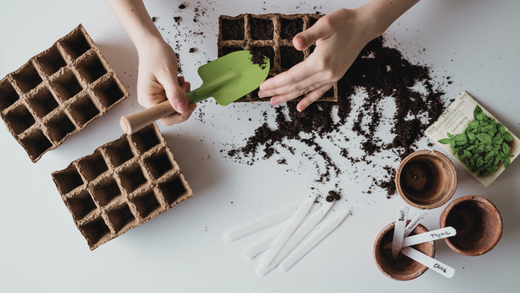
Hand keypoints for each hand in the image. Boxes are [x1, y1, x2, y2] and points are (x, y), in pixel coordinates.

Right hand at [137, 39, 195, 124]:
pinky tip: (179, 82)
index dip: (180, 115)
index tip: (190, 106)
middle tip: (188, 90)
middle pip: (171, 113)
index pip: (165, 118)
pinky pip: (174, 98)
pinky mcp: (161, 92)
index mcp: (148, 99)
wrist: (152, 45)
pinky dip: (180, 91)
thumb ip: (175, 94)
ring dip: (183, 96)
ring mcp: (156, 97)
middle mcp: (150, 101)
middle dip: (183, 103)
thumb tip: (182, 109)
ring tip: (183, 83)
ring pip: (175, 105)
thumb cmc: (155, 56)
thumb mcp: (167, 75)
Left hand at [257, 8, 375, 110]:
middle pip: (296, 86)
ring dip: (288, 97)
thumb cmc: (345, 22)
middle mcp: (327, 73)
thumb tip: (295, 43)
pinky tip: (300, 107)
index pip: (292, 77)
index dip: (276, 83)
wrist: (365, 26)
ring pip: (305, 91)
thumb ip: (308, 36)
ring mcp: (332, 77)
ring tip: (273, 102)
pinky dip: (308, 100)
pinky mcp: (336, 77)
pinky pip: (319, 92)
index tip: (263, 86)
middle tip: (261, 95)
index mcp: (321, 61)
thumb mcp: (325, 24)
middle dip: (277, 91)